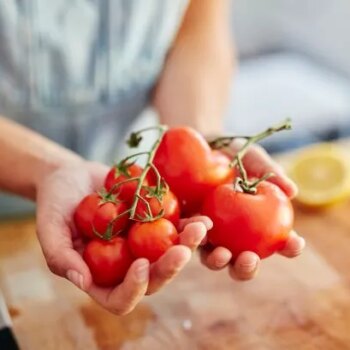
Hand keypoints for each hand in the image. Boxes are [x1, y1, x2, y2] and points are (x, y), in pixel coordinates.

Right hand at [36, 162, 208, 314]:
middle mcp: (126, 265)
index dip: (133, 288)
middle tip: (182, 250)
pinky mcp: (154, 224)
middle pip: (154, 279)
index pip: (120, 298)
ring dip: (188, 245)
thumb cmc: (56, 202)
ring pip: (170, 255)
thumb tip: (83, 282)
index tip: (140, 264)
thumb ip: (60, 256)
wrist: (73, 176)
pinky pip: (175, 228)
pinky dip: (189, 224)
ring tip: (201, 228)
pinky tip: (202, 216)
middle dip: (170, 267)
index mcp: (101, 276)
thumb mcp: (50, 227)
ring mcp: (143, 245)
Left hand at [199, 142, 304, 279]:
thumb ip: (270, 172)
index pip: (278, 242)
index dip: (289, 247)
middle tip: (249, 258)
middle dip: (246, 268)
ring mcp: (208, 234)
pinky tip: (199, 230)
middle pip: (241, 262)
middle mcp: (233, 236)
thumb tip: (293, 192)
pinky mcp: (185, 227)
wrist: (201, 146)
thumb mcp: (252, 158)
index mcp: (257, 224)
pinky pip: (188, 238)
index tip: (295, 242)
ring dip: (219, 261)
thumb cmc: (233, 154)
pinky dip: (193, 239)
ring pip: (213, 259)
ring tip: (222, 253)